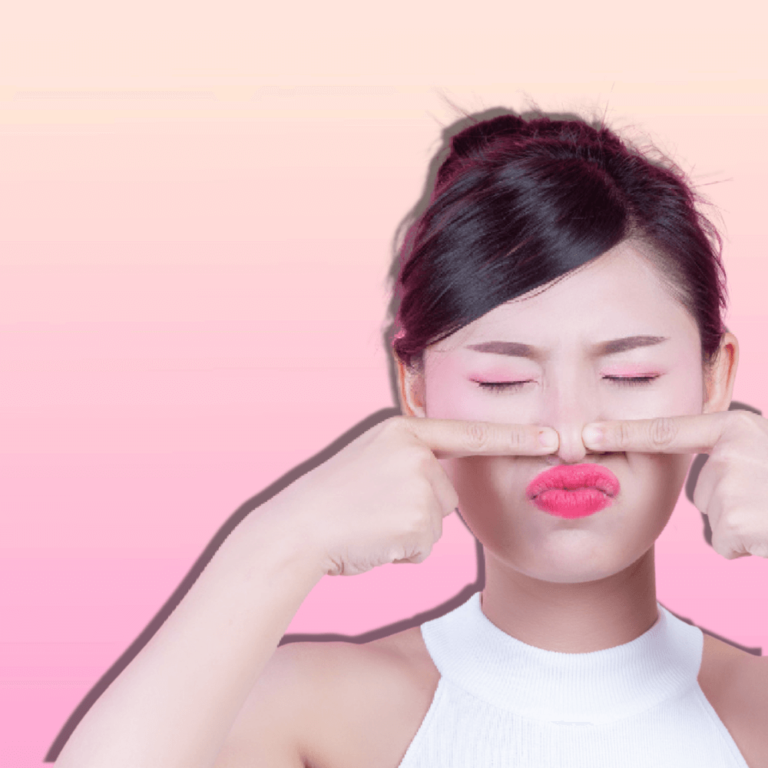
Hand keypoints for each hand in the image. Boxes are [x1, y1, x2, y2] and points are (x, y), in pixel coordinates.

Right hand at [273, 415, 559, 576]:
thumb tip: (439, 485)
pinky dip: (402, 551)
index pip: (468, 434)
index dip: (514, 436)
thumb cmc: (330, 500)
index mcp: (402, 430)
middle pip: (447, 491)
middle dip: (420, 508)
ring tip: (369, 523)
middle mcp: (415, 453)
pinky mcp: (418, 522)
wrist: (296, 529)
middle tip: (373, 509)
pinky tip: (372, 541)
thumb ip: (408, 460)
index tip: (552, 437)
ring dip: (409, 531)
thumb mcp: (368, 460)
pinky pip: (424, 546)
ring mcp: (418, 486)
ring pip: (436, 520)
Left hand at [581, 411, 767, 558]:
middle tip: (763, 502)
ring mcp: (731, 485)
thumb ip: (728, 450)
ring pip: (711, 515)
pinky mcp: (735, 522)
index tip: (588, 434)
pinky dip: (743, 546)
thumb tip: (704, 465)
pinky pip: (722, 543)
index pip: (666, 432)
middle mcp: (730, 450)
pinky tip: (765, 535)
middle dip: (724, 503)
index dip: (624, 434)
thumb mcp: (765, 451)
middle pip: (697, 488)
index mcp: (734, 428)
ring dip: (737, 523)